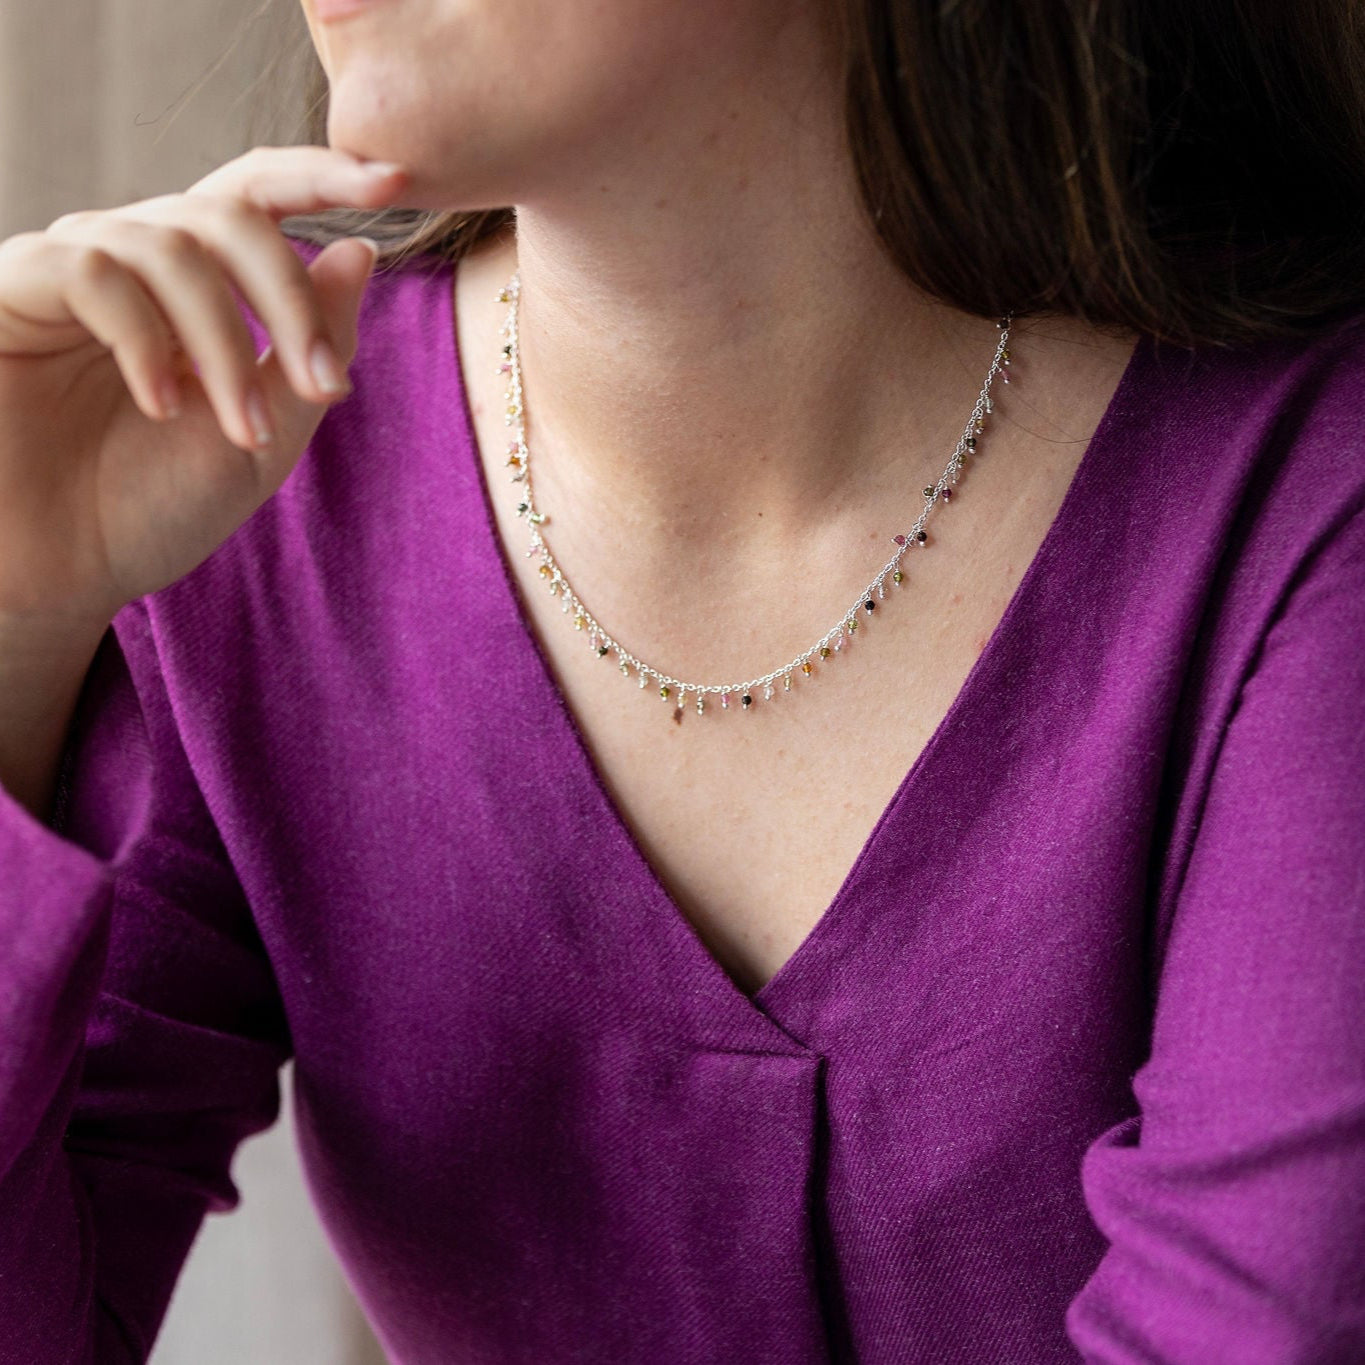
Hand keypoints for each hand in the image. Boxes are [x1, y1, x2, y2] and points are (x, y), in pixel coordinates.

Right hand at [0, 144, 407, 628]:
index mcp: (196, 287)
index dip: (324, 177)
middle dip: (290, 302)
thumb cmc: (153, 508)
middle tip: (321, 387)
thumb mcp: (266, 435)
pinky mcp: (13, 288)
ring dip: (226, 347)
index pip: (259, 198)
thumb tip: (361, 250)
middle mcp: (133, 259)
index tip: (399, 184)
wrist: (58, 572)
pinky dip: (146, 341)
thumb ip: (311, 347)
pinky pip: (93, 272)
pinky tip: (161, 405)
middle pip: (231, 218)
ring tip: (240, 434)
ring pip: (172, 250)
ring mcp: (69, 268)